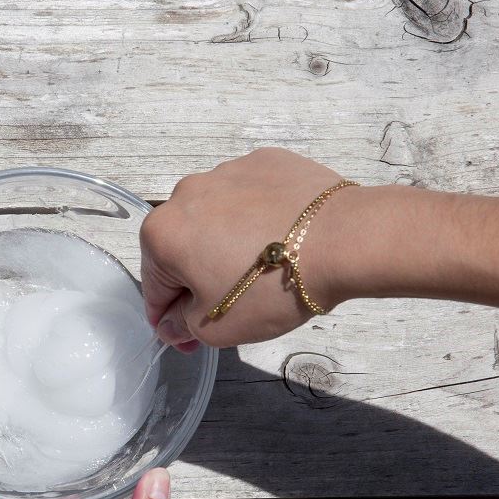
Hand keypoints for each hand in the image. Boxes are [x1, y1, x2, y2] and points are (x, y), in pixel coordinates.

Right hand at [141, 147, 358, 347]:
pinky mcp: (266, 161)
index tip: (191, 336)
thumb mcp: (216, 328)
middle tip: (233, 305)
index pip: (155, 288)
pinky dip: (258, 217)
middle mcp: (186, 193)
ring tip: (265, 269)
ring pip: (216, 219)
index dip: (171, 320)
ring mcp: (227, 171)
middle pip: (182, 248)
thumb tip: (172, 322)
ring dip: (226, 244)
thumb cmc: (271, 287)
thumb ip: (180, 326)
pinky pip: (250, 196)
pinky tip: (283, 238)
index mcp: (163, 234)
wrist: (344, 240)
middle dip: (199, 277)